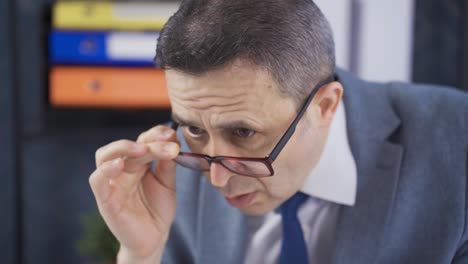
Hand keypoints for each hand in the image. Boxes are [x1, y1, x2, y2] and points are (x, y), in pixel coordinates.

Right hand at [89, 125, 179, 262]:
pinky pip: (97, 180)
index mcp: (137, 164)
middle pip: (126, 146)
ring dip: (123, 148)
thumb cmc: (158, 210)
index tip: (172, 135)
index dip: (155, 134)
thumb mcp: (167, 183)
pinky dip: (105, 169)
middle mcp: (122, 170)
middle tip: (167, 143)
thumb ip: (167, 164)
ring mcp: (112, 183)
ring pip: (105, 156)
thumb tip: (172, 140)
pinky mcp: (105, 199)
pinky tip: (119, 164)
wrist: (154, 238)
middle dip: (147, 142)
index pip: (142, 141)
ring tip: (143, 149)